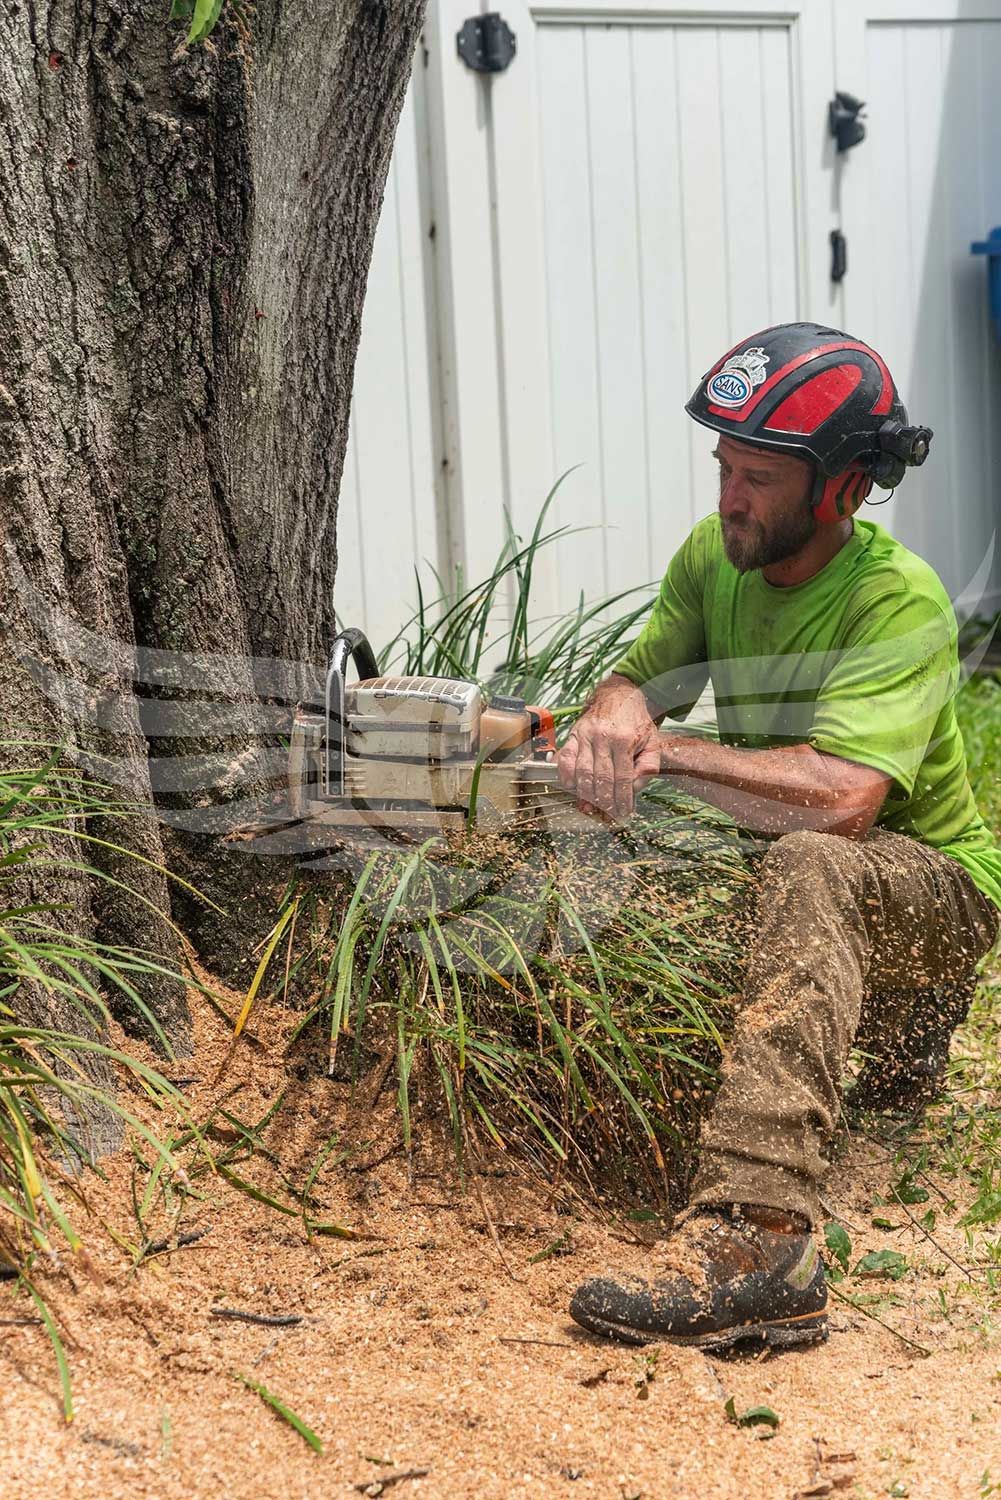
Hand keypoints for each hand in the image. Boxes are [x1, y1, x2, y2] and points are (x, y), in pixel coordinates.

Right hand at [558, 680, 660, 818]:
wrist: (619, 695)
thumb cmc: (636, 722)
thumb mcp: (652, 741)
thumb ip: (648, 766)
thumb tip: (634, 788)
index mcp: (625, 740)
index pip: (623, 778)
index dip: (622, 799)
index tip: (623, 812)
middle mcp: (603, 737)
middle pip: (601, 778)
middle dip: (604, 800)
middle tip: (607, 813)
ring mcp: (586, 735)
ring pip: (582, 771)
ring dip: (585, 793)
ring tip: (590, 806)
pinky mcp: (574, 733)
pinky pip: (566, 758)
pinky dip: (565, 775)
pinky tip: (571, 787)